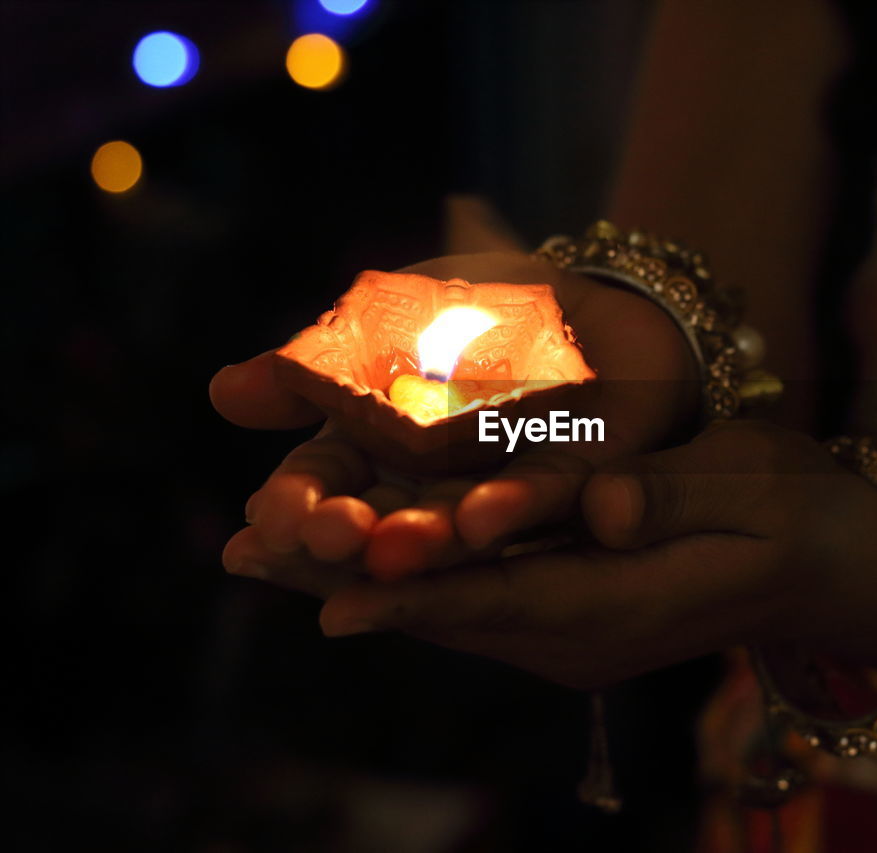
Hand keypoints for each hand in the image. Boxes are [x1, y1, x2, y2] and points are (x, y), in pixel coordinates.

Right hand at [212, 250, 697, 578]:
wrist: (587, 296)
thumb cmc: (473, 313)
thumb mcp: (385, 321)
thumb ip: (315, 364)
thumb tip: (223, 393)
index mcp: (378, 447)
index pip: (323, 484)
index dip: (295, 503)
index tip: (266, 522)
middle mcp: (432, 483)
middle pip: (382, 521)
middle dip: (352, 533)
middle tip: (328, 537)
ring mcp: (498, 487)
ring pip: (456, 526)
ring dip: (423, 539)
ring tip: (394, 547)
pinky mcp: (571, 480)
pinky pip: (540, 498)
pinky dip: (511, 507)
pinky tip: (481, 517)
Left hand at [229, 421, 876, 688]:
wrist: (827, 565)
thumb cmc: (795, 516)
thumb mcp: (749, 491)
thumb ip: (670, 497)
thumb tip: (605, 506)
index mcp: (621, 603)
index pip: (502, 599)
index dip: (414, 591)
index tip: (328, 590)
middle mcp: (578, 632)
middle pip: (445, 611)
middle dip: (347, 580)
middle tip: (248, 554)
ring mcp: (569, 630)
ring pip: (444, 607)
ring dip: (358, 579)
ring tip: (267, 550)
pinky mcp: (566, 610)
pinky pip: (470, 600)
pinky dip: (402, 576)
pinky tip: (352, 547)